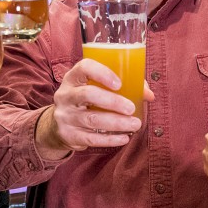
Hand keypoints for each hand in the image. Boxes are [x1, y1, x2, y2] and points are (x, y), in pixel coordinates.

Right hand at [35, 59, 154, 156]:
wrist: (59, 125)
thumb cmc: (87, 102)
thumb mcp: (97, 89)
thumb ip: (124, 87)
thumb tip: (148, 95)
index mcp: (73, 78)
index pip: (84, 67)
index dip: (102, 73)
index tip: (119, 83)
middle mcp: (66, 95)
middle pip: (88, 94)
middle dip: (113, 101)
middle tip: (131, 108)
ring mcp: (65, 115)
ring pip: (92, 119)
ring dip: (117, 123)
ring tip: (135, 124)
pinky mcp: (68, 135)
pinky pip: (91, 138)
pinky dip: (110, 139)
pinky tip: (124, 138)